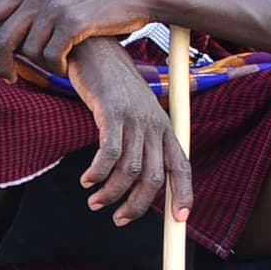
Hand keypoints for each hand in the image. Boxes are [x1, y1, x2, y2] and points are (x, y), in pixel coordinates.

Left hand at [0, 0, 174, 83]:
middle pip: (2, 39)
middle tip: (7, 78)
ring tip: (56, 64)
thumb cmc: (93, 4)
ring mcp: (55, 9)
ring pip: (30, 52)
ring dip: (41, 66)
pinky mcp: (73, 23)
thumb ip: (31, 11)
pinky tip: (67, 65)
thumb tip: (5, 34)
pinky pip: (52, 57)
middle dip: (0, 64)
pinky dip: (58, 67)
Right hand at [66, 40, 190, 226]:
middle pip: (153, 177)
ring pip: (129, 171)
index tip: (179, 219)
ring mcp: (134, 119)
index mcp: (164, 127)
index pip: (182, 167)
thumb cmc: (113, 86)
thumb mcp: (136, 112)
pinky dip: (98, 173)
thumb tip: (137, 177)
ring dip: (111, 193)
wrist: (96, 50)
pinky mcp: (111, 112)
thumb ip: (142, 140)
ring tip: (95, 201)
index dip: (183, 194)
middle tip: (118, 218)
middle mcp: (154, 125)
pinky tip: (87, 180)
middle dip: (137, 205)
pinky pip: (108, 154)